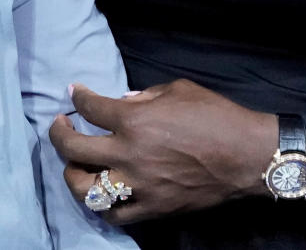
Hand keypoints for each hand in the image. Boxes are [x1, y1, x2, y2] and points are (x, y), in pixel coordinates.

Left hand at [48, 79, 276, 223]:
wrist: (246, 156)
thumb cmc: (215, 115)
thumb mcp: (177, 90)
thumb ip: (143, 95)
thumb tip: (122, 100)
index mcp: (134, 120)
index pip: (90, 108)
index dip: (78, 97)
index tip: (74, 93)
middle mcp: (128, 154)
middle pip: (74, 148)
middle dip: (59, 133)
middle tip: (60, 125)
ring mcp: (137, 185)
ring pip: (84, 189)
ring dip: (72, 174)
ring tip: (74, 163)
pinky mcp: (152, 208)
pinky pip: (114, 215)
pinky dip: (102, 205)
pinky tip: (100, 192)